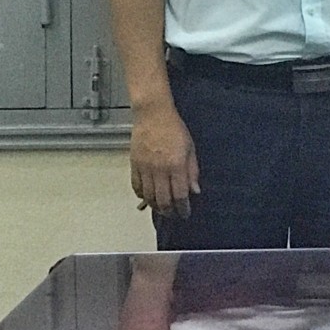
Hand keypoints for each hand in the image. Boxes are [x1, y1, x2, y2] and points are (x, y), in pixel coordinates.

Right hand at [129, 103, 198, 217]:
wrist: (153, 115)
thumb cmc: (175, 128)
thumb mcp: (190, 148)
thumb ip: (193, 171)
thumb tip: (195, 191)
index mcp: (176, 165)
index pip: (180, 195)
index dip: (183, 208)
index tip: (186, 213)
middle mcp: (160, 169)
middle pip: (163, 200)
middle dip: (170, 212)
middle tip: (174, 214)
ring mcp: (145, 168)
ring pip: (149, 197)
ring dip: (156, 207)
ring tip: (163, 209)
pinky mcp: (134, 165)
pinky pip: (137, 187)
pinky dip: (142, 196)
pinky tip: (148, 198)